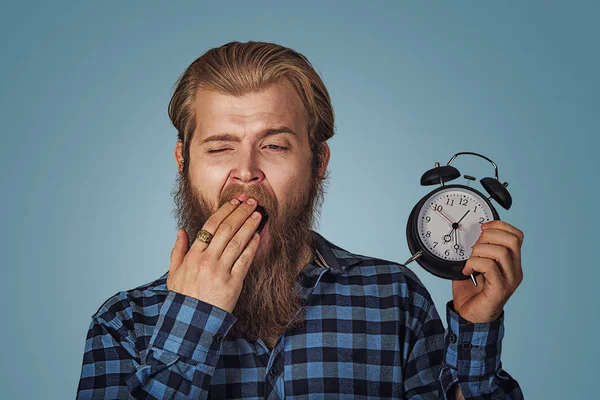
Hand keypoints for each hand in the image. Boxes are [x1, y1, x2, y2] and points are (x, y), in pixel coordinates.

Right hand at [166, 198, 262, 312]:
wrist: (192, 322)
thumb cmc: (183, 297)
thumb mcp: (174, 273)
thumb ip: (178, 250)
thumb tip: (181, 231)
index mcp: (193, 255)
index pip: (211, 225)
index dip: (225, 211)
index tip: (235, 202)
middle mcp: (207, 260)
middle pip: (227, 229)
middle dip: (240, 213)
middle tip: (251, 202)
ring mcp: (220, 271)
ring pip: (238, 242)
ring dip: (249, 226)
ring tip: (258, 215)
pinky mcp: (233, 283)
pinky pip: (245, 260)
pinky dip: (252, 247)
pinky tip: (258, 236)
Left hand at [452, 220, 523, 322]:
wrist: (469, 316)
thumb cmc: (472, 291)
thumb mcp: (474, 264)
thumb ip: (478, 249)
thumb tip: (474, 234)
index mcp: (511, 262)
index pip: (517, 236)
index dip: (500, 226)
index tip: (483, 228)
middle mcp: (514, 271)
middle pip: (512, 240)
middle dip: (489, 236)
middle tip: (475, 247)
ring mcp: (509, 281)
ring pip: (501, 252)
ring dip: (479, 251)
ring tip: (470, 261)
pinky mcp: (500, 290)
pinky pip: (490, 267)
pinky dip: (475, 264)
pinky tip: (467, 270)